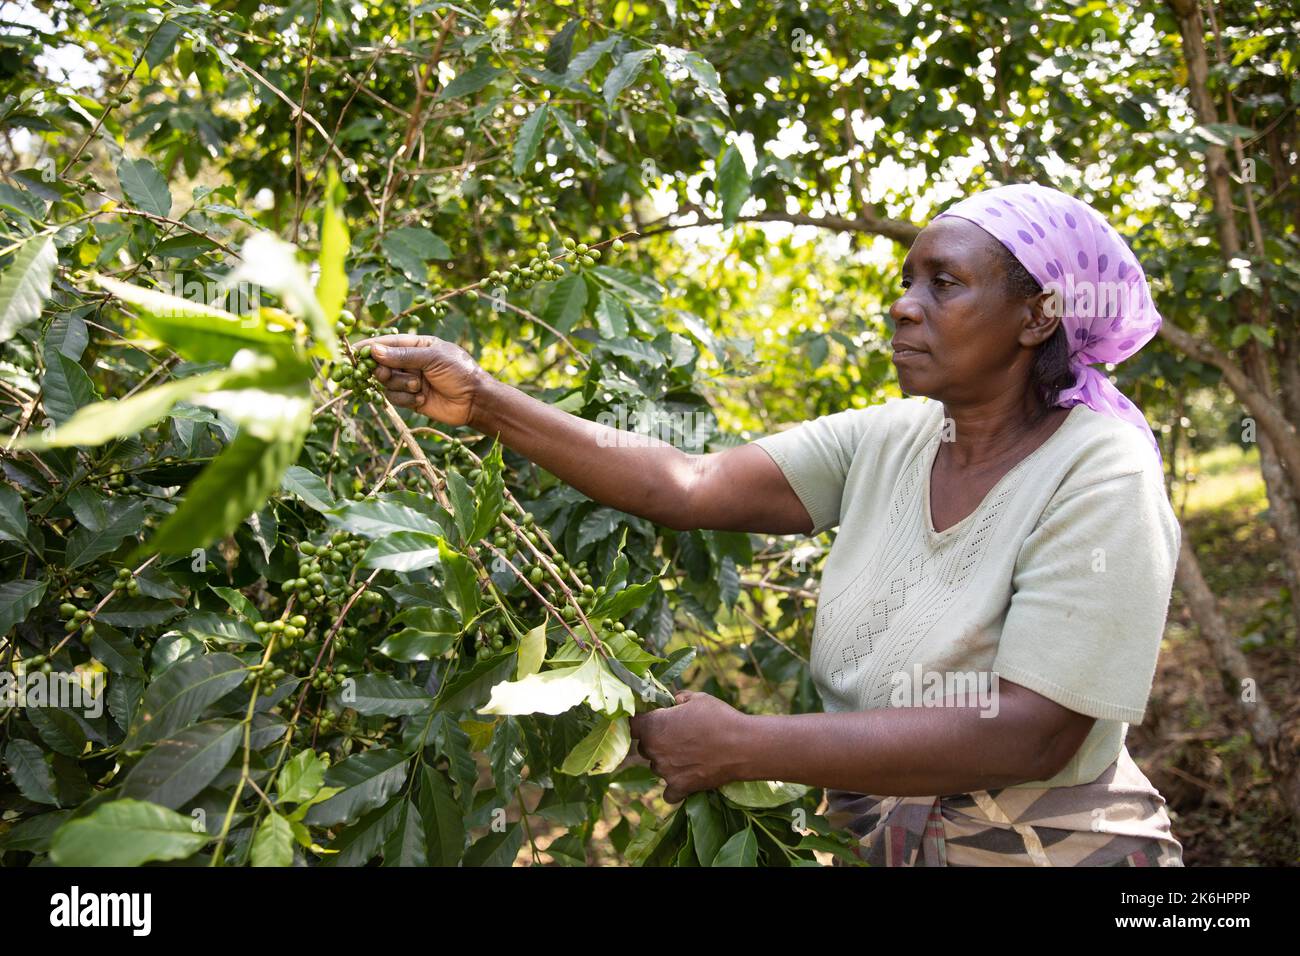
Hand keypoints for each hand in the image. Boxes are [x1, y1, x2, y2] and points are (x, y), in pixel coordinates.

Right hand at [353, 334, 486, 426]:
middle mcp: (411, 362)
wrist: (475, 401)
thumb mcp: (433, 358)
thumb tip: (374, 350)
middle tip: (385, 374)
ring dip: (399, 385)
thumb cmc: (460, 372)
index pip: (387, 343)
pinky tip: (422, 399)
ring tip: (418, 387)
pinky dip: (405, 399)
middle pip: (382, 364)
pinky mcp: (411, 399)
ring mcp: (410, 380)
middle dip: (382, 370)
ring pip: (387, 383)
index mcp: (417, 345)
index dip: (369, 347)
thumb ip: (403, 356)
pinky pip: (394, 398)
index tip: (352, 352)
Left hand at [628, 691, 749, 802]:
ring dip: (668, 762)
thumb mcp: (697, 699)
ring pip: (657, 767)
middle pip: (644, 747)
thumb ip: (678, 699)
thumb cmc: (719, 718)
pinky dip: (676, 786)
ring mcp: (665, 771)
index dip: (641, 722)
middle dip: (656, 741)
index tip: (651, 720)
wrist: (743, 746)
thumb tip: (673, 702)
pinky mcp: (679, 788)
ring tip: (691, 754)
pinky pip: (669, 791)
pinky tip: (688, 776)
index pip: (632, 725)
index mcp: (653, 726)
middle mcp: (653, 750)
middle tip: (678, 737)